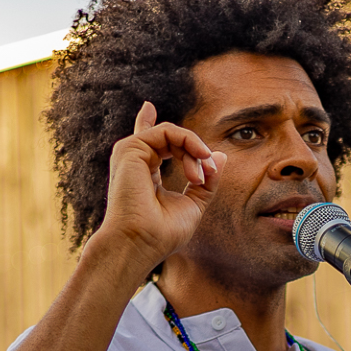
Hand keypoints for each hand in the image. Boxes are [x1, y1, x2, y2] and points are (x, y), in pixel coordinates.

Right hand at [94, 101, 225, 262]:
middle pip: (171, 138)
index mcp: (145, 174)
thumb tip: (220, 156)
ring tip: (200, 176)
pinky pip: (168, 130)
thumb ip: (206, 182)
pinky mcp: (131, 148)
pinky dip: (188, 143)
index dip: (148, 123)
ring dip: (195, 151)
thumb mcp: (193, 205)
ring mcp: (131, 154)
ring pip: (172, 133)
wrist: (140, 243)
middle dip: (198, 154)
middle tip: (207, 177)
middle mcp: (135, 162)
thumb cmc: (162, 233)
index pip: (149, 143)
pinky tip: (197, 162)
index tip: (146, 106)